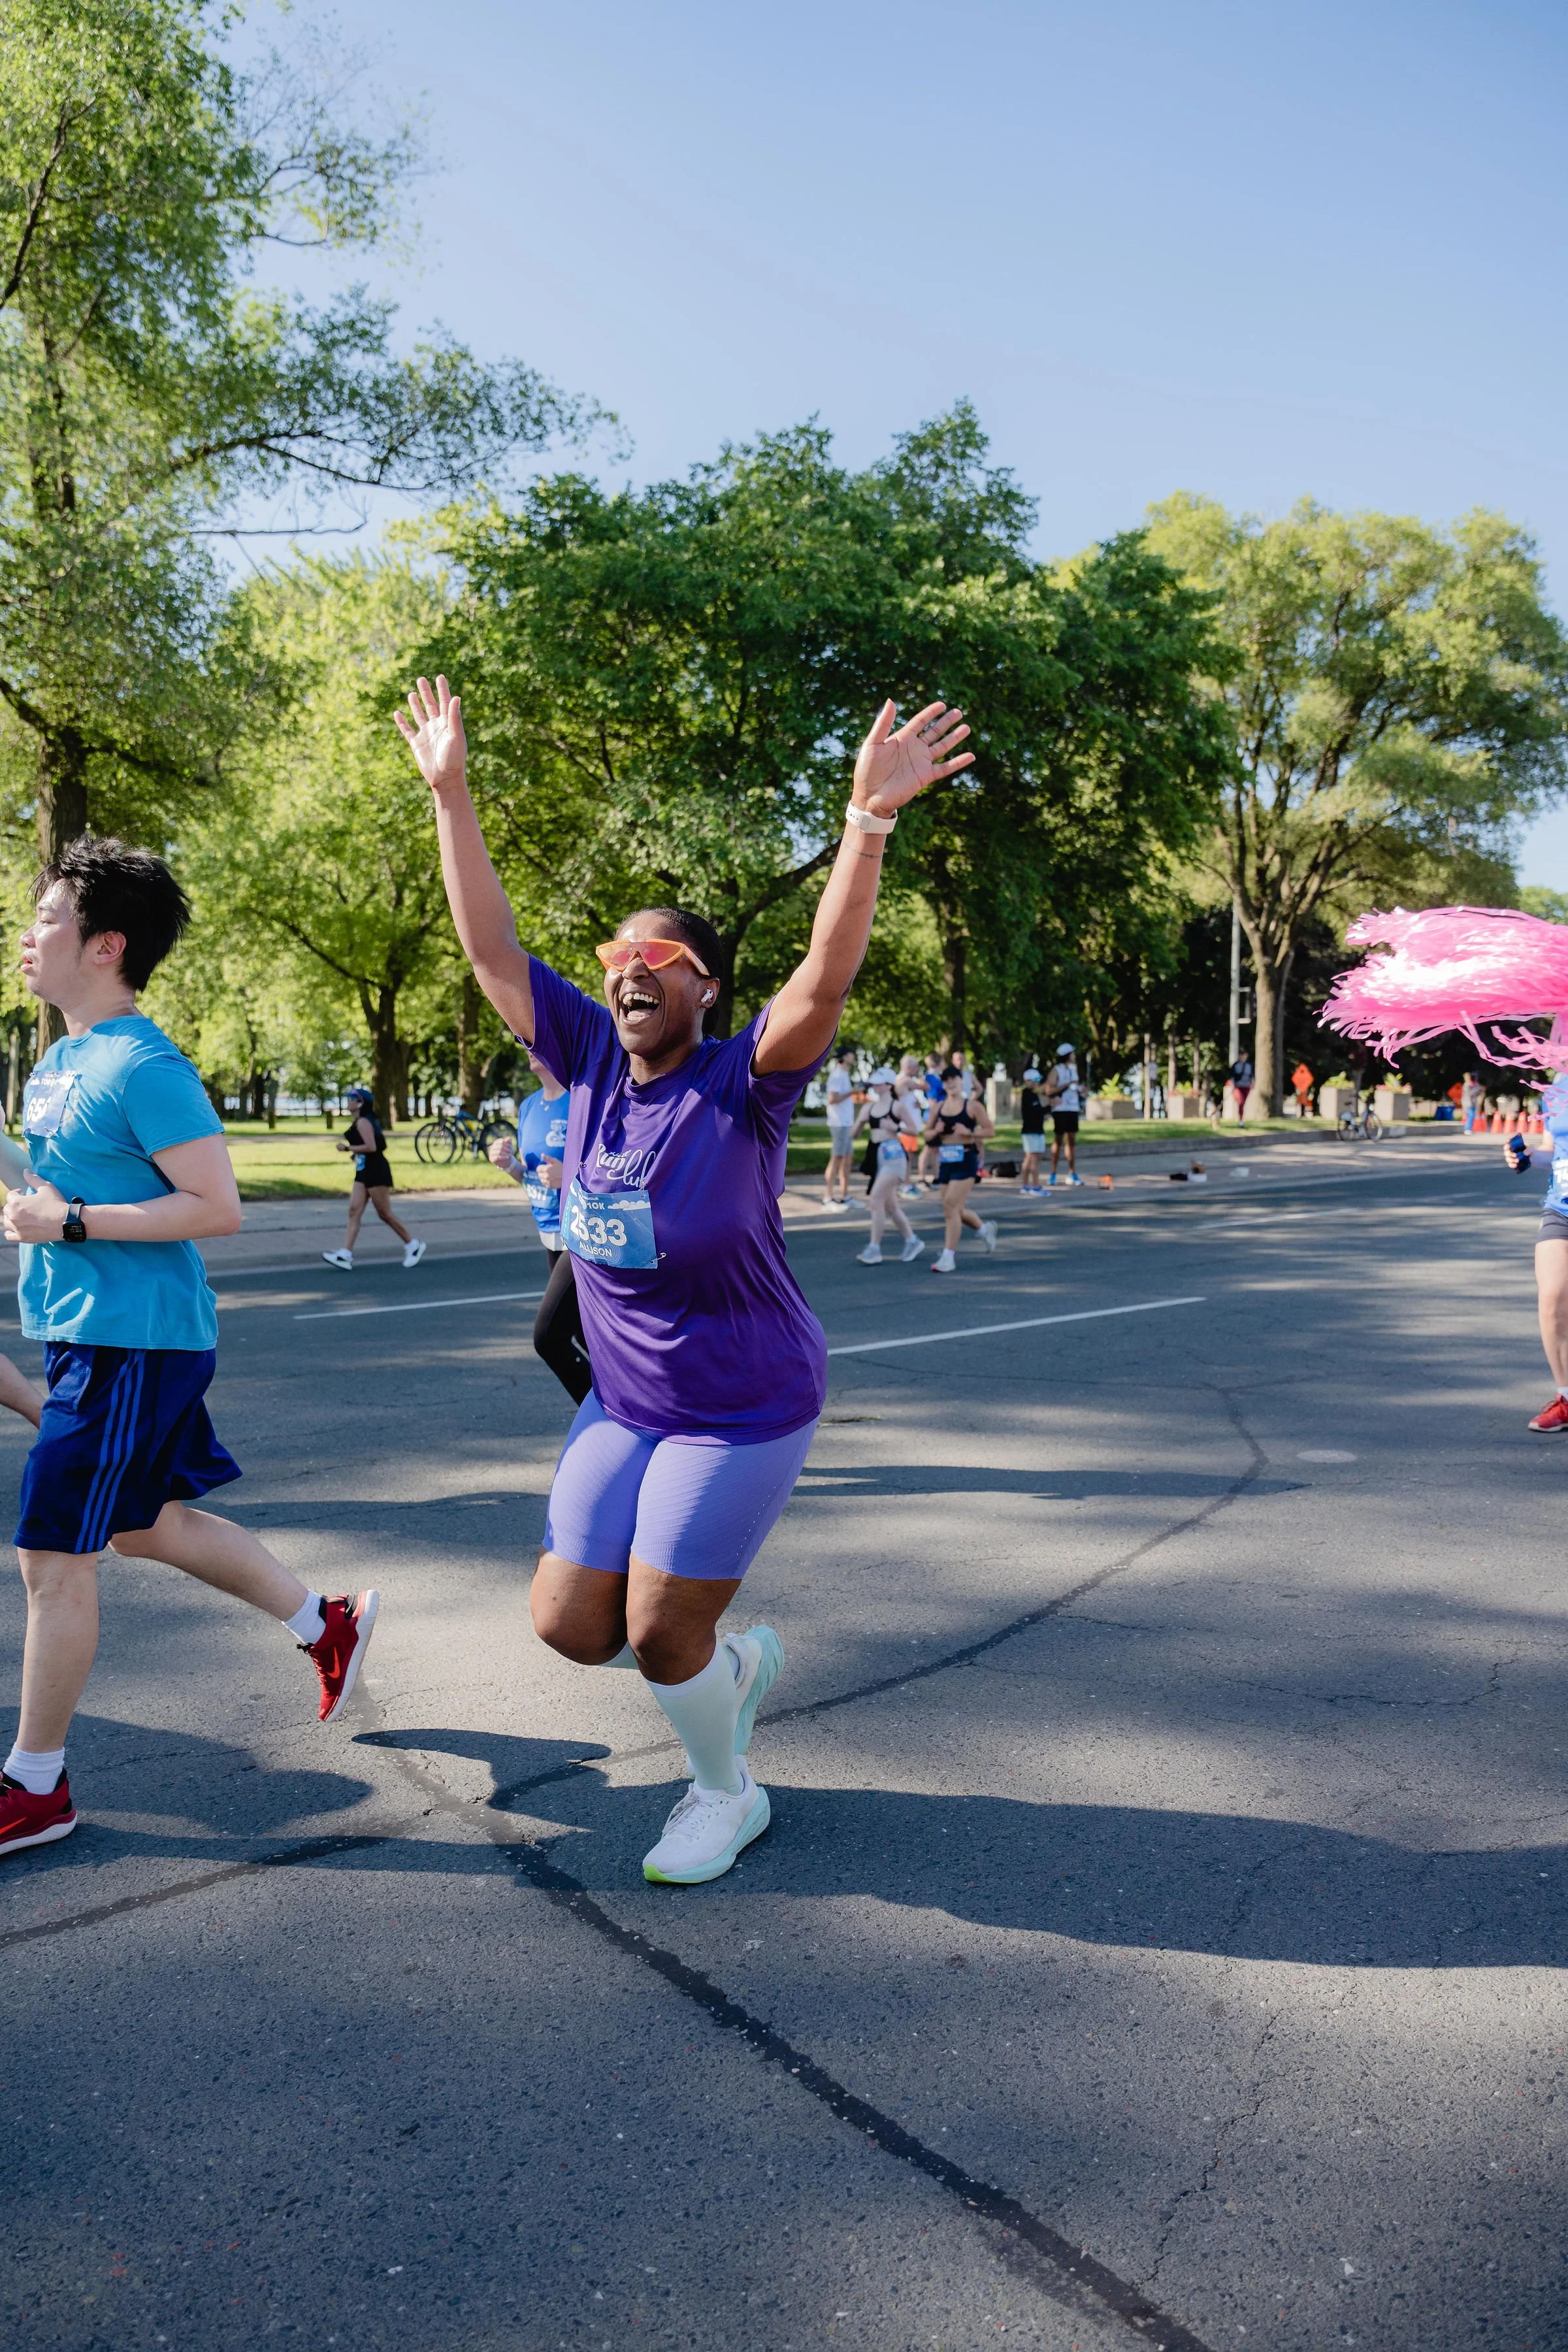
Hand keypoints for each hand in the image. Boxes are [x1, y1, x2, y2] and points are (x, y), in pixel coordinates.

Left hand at [4, 1178, 68, 1243]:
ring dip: (11, 1217)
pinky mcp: (22, 1237)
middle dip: (14, 1205)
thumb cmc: (56, 1204)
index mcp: (16, 1202)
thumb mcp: (46, 1188)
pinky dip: (10, 1231)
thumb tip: (25, 1171)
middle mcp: (13, 1215)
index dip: (17, 1193)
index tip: (22, 1193)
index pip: (10, 1195)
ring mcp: (17, 1228)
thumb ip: (33, 1179)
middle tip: (24, 1205)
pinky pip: (9, 1235)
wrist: (65, 1222)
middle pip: (7, 1208)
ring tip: (20, 1215)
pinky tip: (17, 1227)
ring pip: (6, 1221)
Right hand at [393, 674, 466, 794]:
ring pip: (419, 715)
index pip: (445, 702)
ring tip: (411, 693)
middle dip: (426, 693)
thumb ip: (454, 716)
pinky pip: (407, 730)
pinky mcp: (416, 744)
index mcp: (447, 723)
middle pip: (430, 705)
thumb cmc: (454, 758)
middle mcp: (436, 727)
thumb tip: (456, 697)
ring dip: (415, 704)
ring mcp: (426, 734)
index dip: (442, 689)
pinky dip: (402, 722)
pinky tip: (397, 713)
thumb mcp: (456, 735)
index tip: (439, 677)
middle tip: (421, 679)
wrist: (444, 778)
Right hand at [487, 1137, 517, 1170]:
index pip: (501, 1141)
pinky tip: (508, 1157)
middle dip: (507, 1149)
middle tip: (511, 1152)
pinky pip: (497, 1157)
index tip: (511, 1146)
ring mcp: (491, 1153)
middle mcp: (492, 1147)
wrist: (506, 1161)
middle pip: (500, 1146)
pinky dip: (504, 1157)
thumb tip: (508, 1138)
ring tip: (510, 1155)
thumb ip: (509, 1142)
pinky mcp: (491, 1159)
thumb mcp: (509, 1146)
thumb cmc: (507, 1152)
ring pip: (499, 1152)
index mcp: (496, 1143)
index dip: (507, 1144)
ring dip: (506, 1153)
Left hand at [540, 1156, 562, 1189]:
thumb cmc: (563, 1168)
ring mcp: (547, 1181)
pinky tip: (552, 1180)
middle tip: (549, 1172)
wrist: (569, 1177)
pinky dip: (547, 1182)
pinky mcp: (550, 1186)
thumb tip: (542, 1155)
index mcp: (546, 1169)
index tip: (544, 1168)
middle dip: (542, 1173)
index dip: (541, 1168)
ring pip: (541, 1179)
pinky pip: (545, 1184)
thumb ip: (547, 1158)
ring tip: (551, 1176)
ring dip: (544, 1178)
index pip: (538, 1169)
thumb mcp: (555, 1161)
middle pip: (539, 1175)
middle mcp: (546, 1176)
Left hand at [851, 700, 973, 819]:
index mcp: (902, 738)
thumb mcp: (873, 743)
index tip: (942, 705)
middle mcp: (914, 749)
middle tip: (958, 712)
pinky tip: (970, 756)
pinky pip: (945, 767)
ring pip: (942, 747)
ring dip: (954, 738)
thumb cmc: (867, 770)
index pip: (920, 722)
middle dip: (946, 722)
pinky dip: (958, 762)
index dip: (931, 713)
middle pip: (934, 732)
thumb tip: (891, 701)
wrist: (870, 796)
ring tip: (966, 728)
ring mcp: (921, 762)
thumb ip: (883, 723)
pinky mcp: (925, 776)